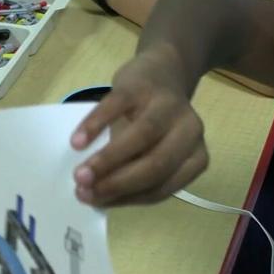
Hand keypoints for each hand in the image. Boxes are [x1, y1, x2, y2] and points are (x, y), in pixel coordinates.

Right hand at [70, 45, 207, 206]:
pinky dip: (95, 126)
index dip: (128, 198)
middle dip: (117, 183)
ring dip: (107, 160)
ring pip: (141, 138)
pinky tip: (77, 142)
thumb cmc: (154, 121)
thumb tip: (96, 196)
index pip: (163, 187)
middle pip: (155, 165)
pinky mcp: (141, 85)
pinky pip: (116, 107)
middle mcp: (189, 130)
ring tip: (80, 174)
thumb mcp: (155, 149)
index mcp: (195, 154)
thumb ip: (135, 171)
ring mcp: (167, 104)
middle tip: (84, 191)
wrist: (163, 70)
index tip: (97, 203)